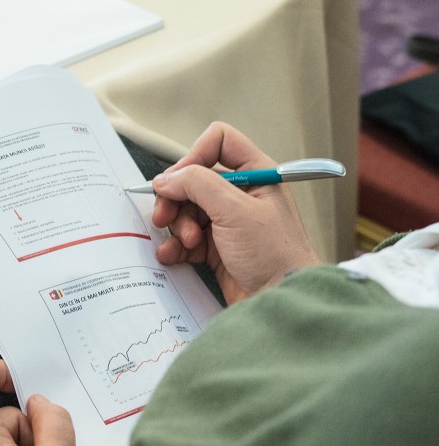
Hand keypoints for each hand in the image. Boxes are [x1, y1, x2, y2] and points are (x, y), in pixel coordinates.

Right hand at [151, 122, 320, 303]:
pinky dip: (175, 245)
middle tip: (166, 217)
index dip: (194, 157)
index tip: (179, 181)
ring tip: (188, 243)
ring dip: (178, 226)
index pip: (218, 143)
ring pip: (185, 209)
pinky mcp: (216, 247)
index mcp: (256, 174)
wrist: (281, 302)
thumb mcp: (235, 211)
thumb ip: (197, 185)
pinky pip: (184, 237)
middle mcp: (241, 194)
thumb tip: (165, 178)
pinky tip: (173, 255)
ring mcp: (227, 221)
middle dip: (177, 199)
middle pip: (193, 179)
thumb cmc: (275, 256)